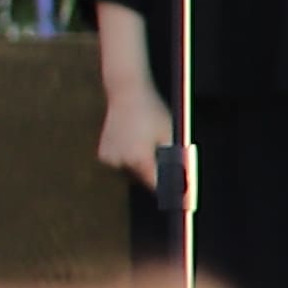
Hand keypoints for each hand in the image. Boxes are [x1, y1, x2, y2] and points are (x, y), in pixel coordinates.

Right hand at [95, 71, 171, 187]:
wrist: (126, 93)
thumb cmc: (152, 112)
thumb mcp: (170, 134)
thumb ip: (177, 160)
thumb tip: (184, 180)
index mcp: (139, 159)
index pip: (157, 186)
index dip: (170, 190)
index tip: (180, 193)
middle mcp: (122, 162)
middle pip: (144, 180)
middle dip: (155, 174)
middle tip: (162, 158)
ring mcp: (110, 159)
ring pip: (132, 173)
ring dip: (141, 167)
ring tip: (145, 143)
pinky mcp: (104, 154)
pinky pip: (121, 165)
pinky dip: (128, 160)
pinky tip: (132, 142)